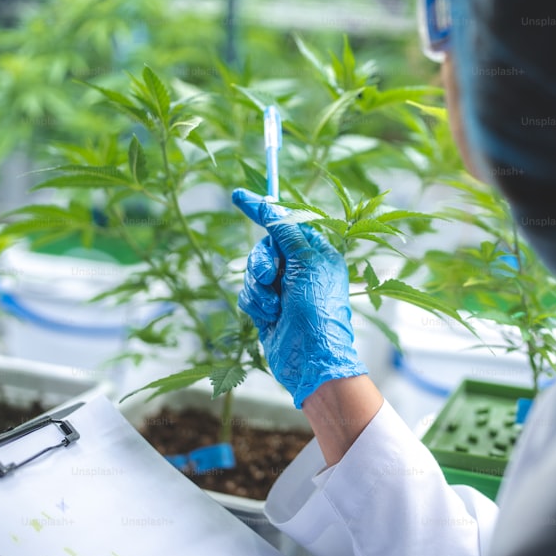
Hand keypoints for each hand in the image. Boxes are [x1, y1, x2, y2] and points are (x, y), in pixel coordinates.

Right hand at [232, 188, 367, 407]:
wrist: (311, 360)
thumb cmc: (318, 309)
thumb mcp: (306, 263)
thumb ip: (286, 231)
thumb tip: (272, 205)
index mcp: (316, 253)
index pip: (286, 223)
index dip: (264, 210)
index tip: (238, 195)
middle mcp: (300, 269)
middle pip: (264, 246)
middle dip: (263, 262)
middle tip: (272, 276)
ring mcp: (283, 289)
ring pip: (251, 271)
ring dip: (259, 288)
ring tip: (274, 305)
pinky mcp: (268, 309)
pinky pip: (247, 293)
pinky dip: (255, 304)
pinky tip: (269, 318)